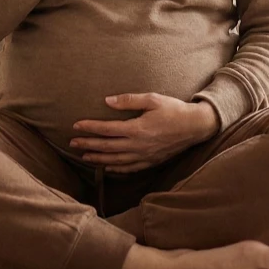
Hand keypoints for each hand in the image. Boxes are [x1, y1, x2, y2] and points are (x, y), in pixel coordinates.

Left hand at [71, 93, 219, 173]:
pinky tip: (106, 167)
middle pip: (107, 146)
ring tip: (84, 156)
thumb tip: (108, 101)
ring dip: (98, 158)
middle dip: (88, 144)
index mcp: (137, 129)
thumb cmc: (174, 110)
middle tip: (72, 143)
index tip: (75, 125)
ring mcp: (144, 156)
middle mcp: (138, 145)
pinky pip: (129, 169)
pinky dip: (115, 169)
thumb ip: (129, 100)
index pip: (107, 129)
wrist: (195, 126)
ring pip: (115, 160)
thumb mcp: (152, 99)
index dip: (90, 127)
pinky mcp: (150, 162)